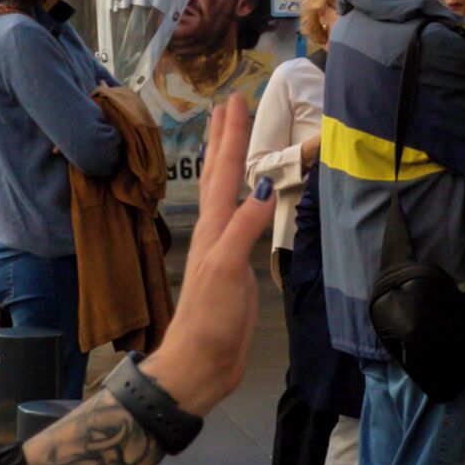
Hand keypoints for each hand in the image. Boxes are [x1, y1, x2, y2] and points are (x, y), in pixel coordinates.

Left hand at [140, 95, 268, 418]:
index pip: (224, 171)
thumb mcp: (226, 269)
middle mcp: (216, 230)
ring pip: (227, 193)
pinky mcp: (234, 266)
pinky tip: (251, 198)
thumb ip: (244, 226)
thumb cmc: (208, 318)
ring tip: (233, 138)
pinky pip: (241, 218)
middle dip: (225, 139)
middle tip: (231, 105)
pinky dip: (246, 198)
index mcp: (213, 226)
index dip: (230, 136)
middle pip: (220, 174)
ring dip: (230, 162)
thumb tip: (264, 184)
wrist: (200, 363)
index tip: (236, 100)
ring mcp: (223, 247)